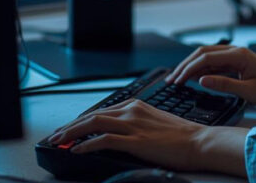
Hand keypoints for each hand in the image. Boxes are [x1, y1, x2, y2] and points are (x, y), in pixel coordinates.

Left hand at [47, 99, 208, 171]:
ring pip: (93, 124)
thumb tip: (118, 134)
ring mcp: (133, 125)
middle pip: (92, 115)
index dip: (81, 120)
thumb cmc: (182, 137)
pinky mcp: (135, 140)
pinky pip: (103, 140)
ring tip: (58, 141)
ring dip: (71, 133)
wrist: (200, 142)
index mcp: (137, 105)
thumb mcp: (155, 123)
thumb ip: (135, 124)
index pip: (101, 111)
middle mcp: (132, 111)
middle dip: (70, 126)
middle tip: (56, 135)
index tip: (69, 129)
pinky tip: (76, 150)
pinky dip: (86, 144)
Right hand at [165, 45, 255, 107]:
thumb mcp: (249, 91)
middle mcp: (235, 52)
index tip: (177, 80)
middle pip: (203, 53)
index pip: (206, 57)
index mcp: (238, 55)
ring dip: (191, 67)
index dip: (189, 68)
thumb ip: (224, 85)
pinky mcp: (236, 64)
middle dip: (185, 65)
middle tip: (171, 79)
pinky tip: (192, 78)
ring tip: (176, 78)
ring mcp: (235, 57)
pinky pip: (214, 64)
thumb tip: (202, 80)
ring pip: (207, 57)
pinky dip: (201, 70)